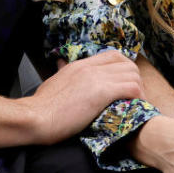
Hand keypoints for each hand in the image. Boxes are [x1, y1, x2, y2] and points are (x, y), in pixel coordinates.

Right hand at [25, 50, 142, 143]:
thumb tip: (60, 66)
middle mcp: (90, 67)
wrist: (35, 117)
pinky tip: (134, 107)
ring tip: (136, 102)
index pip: (112, 55)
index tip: (126, 81)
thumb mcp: (54, 82)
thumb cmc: (41, 107)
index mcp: (80, 65)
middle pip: (126, 63)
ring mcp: (96, 78)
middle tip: (135, 94)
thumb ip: (62, 73)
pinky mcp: (101, 92)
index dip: (124, 67)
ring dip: (138, 88)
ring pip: (132, 74)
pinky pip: (131, 88)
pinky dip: (137, 96)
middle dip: (135, 77)